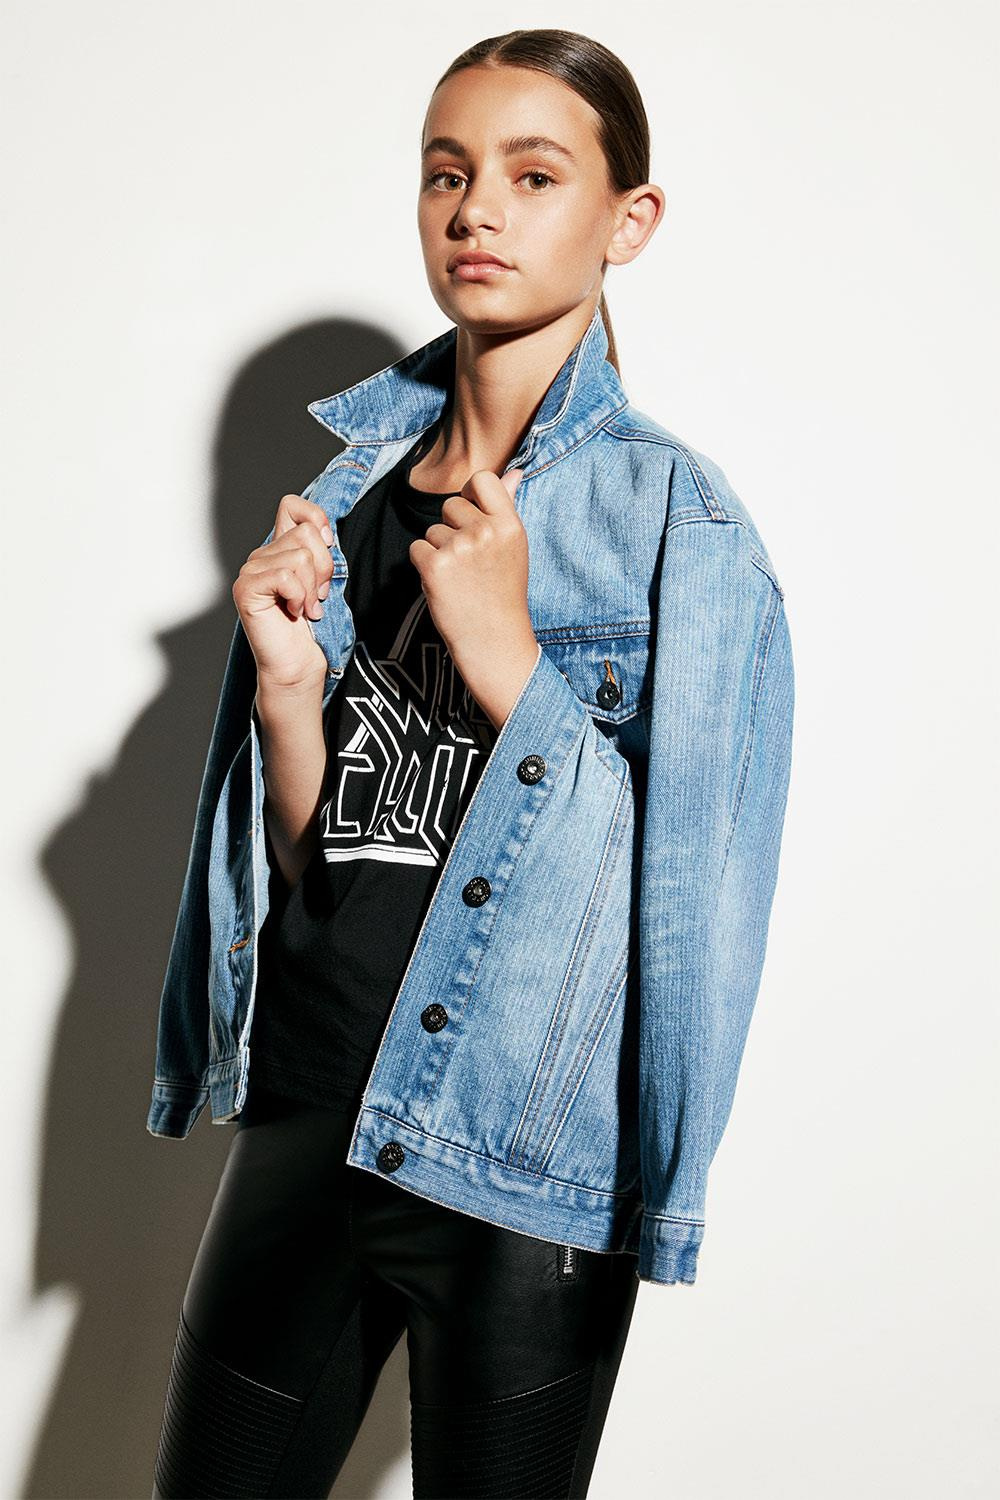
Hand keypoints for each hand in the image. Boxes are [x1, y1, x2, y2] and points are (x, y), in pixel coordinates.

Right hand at [233, 493, 333, 690]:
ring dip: (312, 588)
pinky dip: (299, 597)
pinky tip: (294, 613)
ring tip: (307, 608)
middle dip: (325, 568)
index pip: (292, 505)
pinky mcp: (246, 589)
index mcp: (279, 549)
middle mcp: (261, 556)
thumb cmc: (312, 628)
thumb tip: (325, 530)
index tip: (328, 547)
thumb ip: (321, 550)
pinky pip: (286, 576)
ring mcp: (250, 571)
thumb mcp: (324, 580)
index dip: (316, 518)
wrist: (298, 665)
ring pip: (299, 556)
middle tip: (318, 596)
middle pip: (305, 534)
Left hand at [409, 468, 539, 728]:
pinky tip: (444, 586)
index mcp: (510, 524)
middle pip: (450, 506)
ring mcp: (460, 548)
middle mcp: (486, 531)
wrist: (494, 642)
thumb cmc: (503, 594)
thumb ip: (507, 506)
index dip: (470, 495)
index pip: (482, 479)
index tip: (473, 518)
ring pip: (432, 530)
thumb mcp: (514, 547)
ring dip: (438, 552)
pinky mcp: (435, 567)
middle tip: (470, 563)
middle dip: (452, 530)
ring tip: (460, 578)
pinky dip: (424, 567)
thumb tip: (514, 471)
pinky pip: (416, 549)